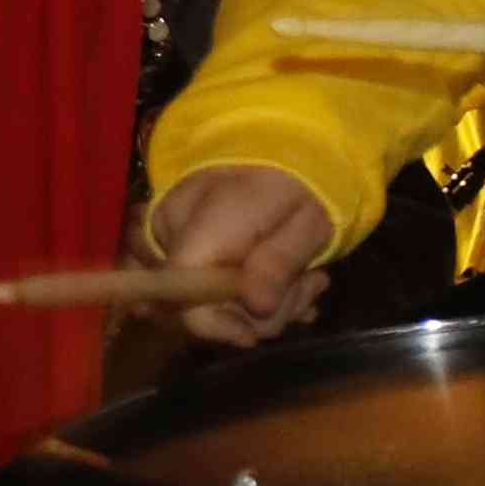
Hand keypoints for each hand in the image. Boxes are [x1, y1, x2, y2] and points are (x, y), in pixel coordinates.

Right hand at [135, 162, 339, 349]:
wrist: (287, 150)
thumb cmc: (300, 180)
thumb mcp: (307, 218)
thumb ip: (279, 260)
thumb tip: (256, 305)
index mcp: (197, 221)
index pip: (179, 289)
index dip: (214, 323)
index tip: (253, 335)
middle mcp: (172, 233)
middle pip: (195, 305)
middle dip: (259, 313)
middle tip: (312, 288)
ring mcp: (175, 243)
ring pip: (210, 305)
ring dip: (269, 306)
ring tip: (310, 281)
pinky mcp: (187, 253)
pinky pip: (212, 293)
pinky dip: (257, 298)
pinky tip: (295, 285)